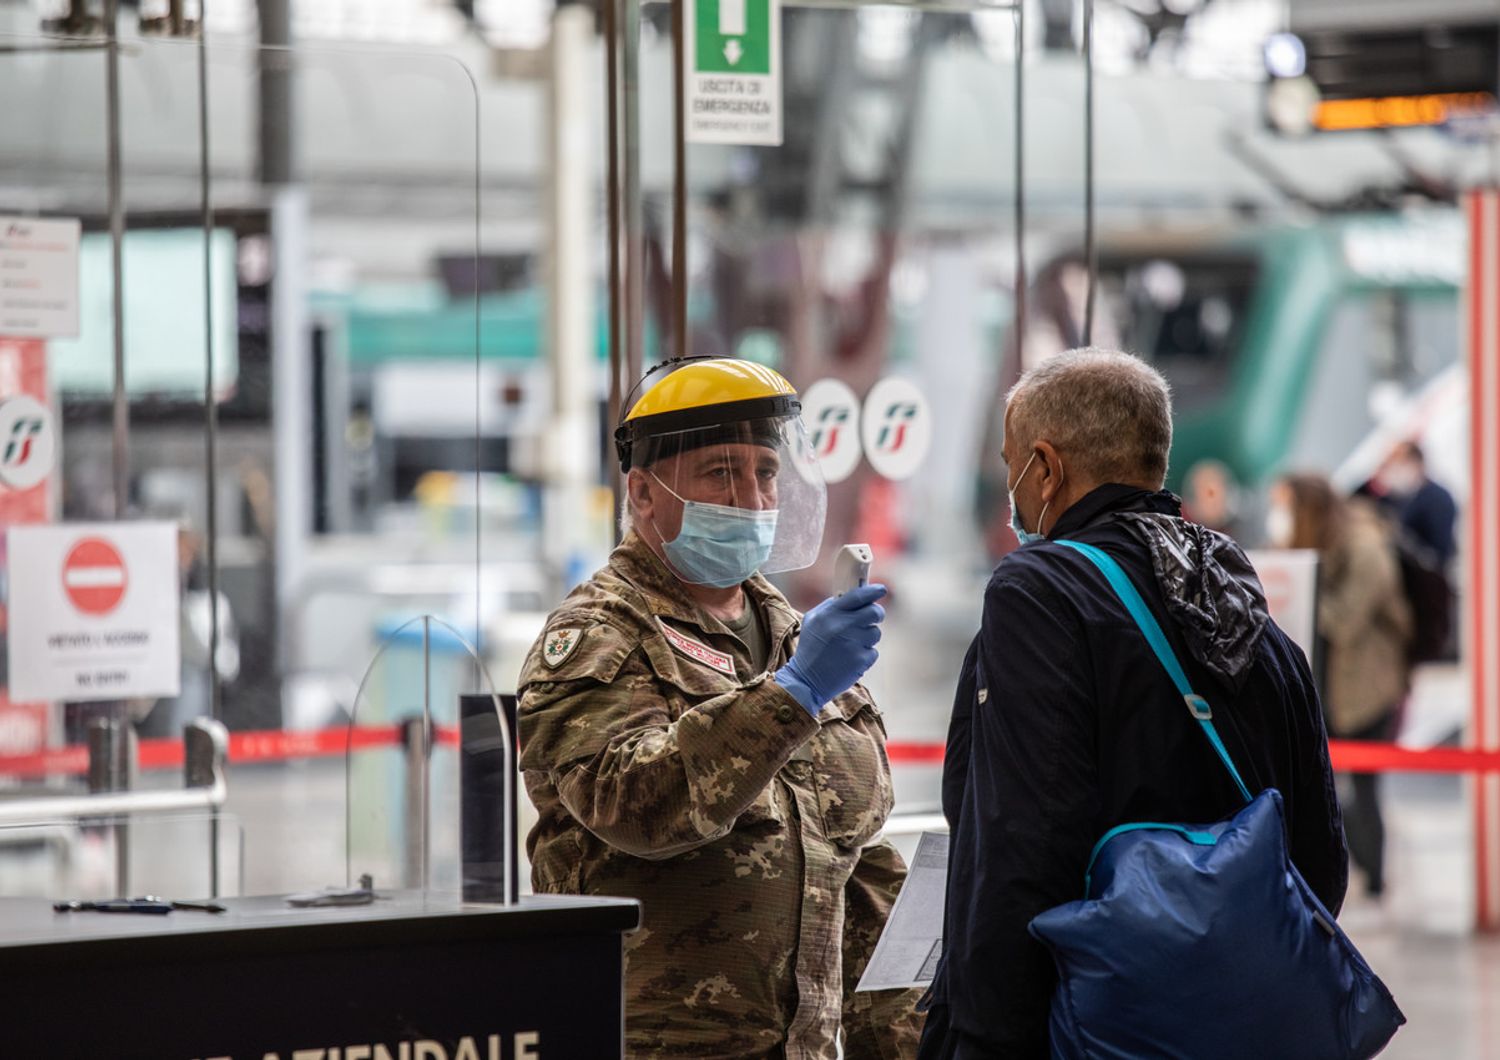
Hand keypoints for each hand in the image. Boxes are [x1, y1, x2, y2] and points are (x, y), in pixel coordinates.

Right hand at [774, 584, 886, 714]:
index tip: (881, 589)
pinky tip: (850, 659)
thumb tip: (853, 595)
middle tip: (872, 618)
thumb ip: (831, 606)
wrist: (807, 680)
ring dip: (868, 637)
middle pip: (875, 612)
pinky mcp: (861, 660)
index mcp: (830, 614)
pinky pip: (873, 651)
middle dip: (877, 613)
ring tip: (851, 644)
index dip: (873, 591)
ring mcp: (853, 644)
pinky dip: (865, 655)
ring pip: (875, 633)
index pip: (858, 596)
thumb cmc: (811, 647)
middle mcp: (843, 626)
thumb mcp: (813, 621)